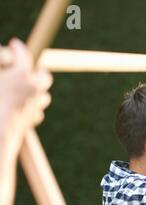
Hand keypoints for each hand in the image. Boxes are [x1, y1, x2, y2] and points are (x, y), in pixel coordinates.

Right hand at [0, 38, 51, 156]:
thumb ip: (0, 63)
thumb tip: (6, 60)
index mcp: (21, 75)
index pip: (23, 56)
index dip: (18, 49)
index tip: (16, 44)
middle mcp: (33, 89)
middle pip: (43, 77)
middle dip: (38, 72)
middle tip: (33, 69)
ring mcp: (33, 106)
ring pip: (44, 96)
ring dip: (38, 91)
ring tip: (30, 89)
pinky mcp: (30, 122)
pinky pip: (37, 113)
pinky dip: (33, 109)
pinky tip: (26, 109)